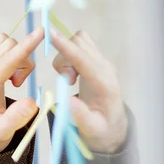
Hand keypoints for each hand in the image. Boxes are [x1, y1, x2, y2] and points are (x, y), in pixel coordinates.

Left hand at [0, 29, 43, 157]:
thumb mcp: (2, 133)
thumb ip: (16, 119)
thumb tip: (32, 103)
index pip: (6, 61)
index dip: (25, 48)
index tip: (40, 32)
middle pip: (7, 47)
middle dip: (24, 60)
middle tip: (20, 84)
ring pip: (4, 43)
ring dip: (18, 56)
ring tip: (16, 81)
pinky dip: (12, 54)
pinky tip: (11, 74)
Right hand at [51, 31, 127, 152]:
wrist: (112, 124)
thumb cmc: (100, 128)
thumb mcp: (91, 130)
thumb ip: (81, 116)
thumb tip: (68, 100)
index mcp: (104, 84)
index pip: (83, 60)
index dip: (66, 47)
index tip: (50, 34)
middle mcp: (105, 67)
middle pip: (79, 45)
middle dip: (63, 59)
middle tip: (65, 82)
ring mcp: (102, 61)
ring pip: (78, 41)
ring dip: (65, 56)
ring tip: (69, 79)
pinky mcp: (96, 59)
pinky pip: (80, 43)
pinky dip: (69, 52)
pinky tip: (72, 71)